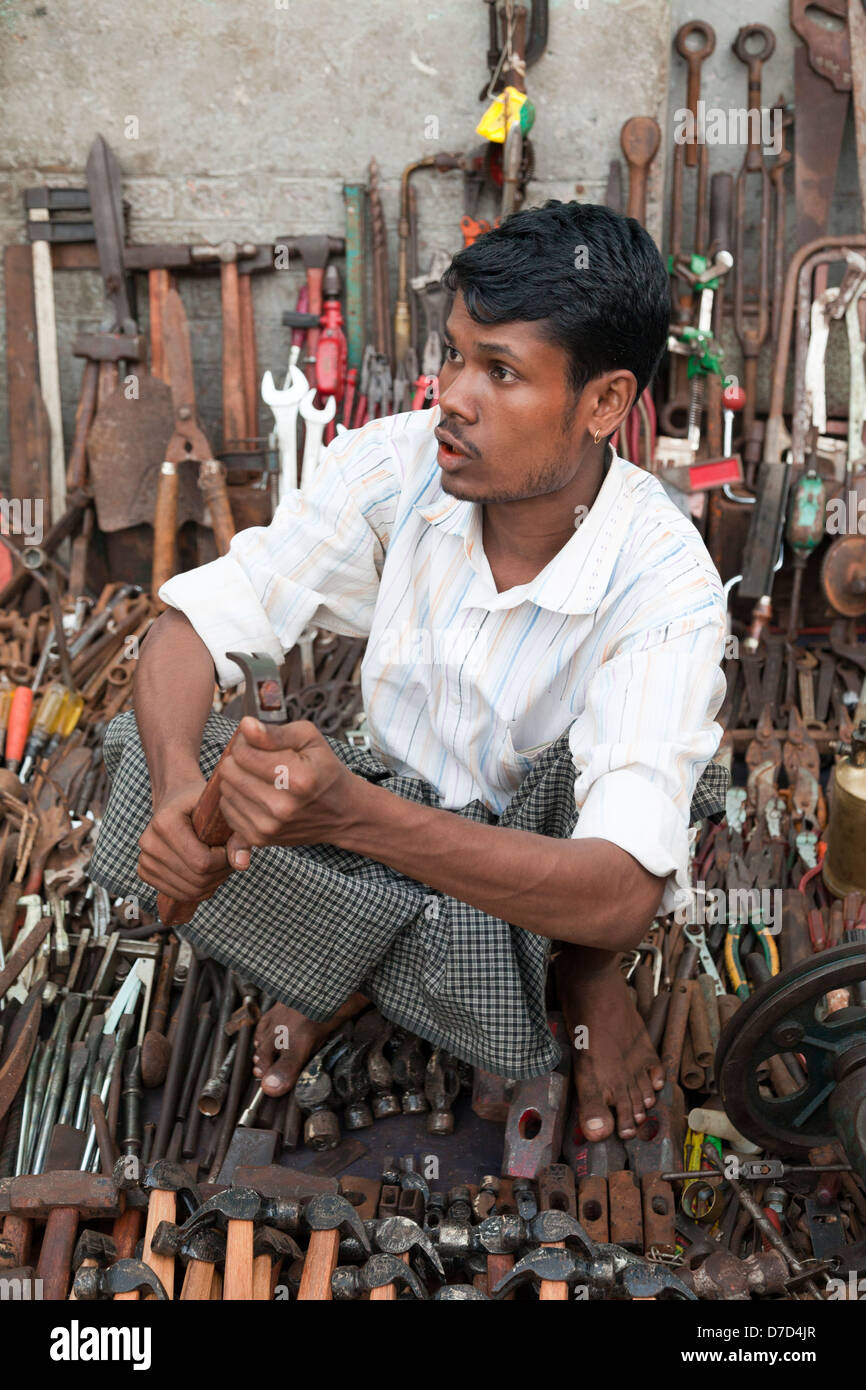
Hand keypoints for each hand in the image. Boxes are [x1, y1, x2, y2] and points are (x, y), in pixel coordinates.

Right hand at [137, 776, 230, 899]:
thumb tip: (242, 865)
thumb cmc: (202, 804)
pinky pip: (177, 895)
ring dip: (211, 883)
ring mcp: (144, 859)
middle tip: (228, 858)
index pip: (202, 862)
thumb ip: (238, 837)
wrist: (176, 800)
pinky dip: (197, 890)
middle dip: (220, 874)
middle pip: (196, 880)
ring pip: (188, 891)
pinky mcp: (144, 872)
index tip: (230, 846)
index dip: (224, 861)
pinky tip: (204, 872)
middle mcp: (148, 842)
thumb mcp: (223, 810)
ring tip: (217, 863)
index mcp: (165, 822)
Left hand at [218, 717, 360, 867]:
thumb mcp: (309, 739)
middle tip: (258, 759)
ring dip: (237, 779)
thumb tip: (245, 726)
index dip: (245, 742)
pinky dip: (237, 799)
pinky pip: (227, 810)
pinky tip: (256, 794)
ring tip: (259, 777)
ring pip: (226, 790)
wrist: (342, 812)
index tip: (257, 743)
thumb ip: (275, 732)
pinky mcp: (259, 839)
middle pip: (230, 772)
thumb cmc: (323, 769)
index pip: (243, 753)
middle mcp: (282, 807)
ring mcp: (269, 827)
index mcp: (298, 778)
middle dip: (239, 760)